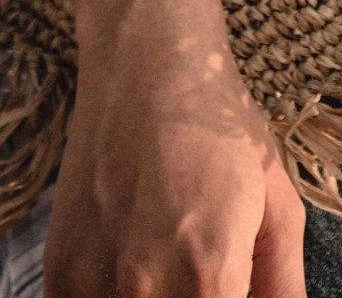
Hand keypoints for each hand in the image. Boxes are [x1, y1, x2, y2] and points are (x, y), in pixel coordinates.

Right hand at [37, 0, 306, 297]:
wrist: (150, 67)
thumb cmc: (224, 129)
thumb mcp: (279, 204)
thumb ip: (283, 285)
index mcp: (209, 274)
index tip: (239, 293)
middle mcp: (142, 288)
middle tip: (216, 280)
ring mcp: (90, 281)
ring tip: (181, 261)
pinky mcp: (58, 270)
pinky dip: (115, 296)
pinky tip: (142, 266)